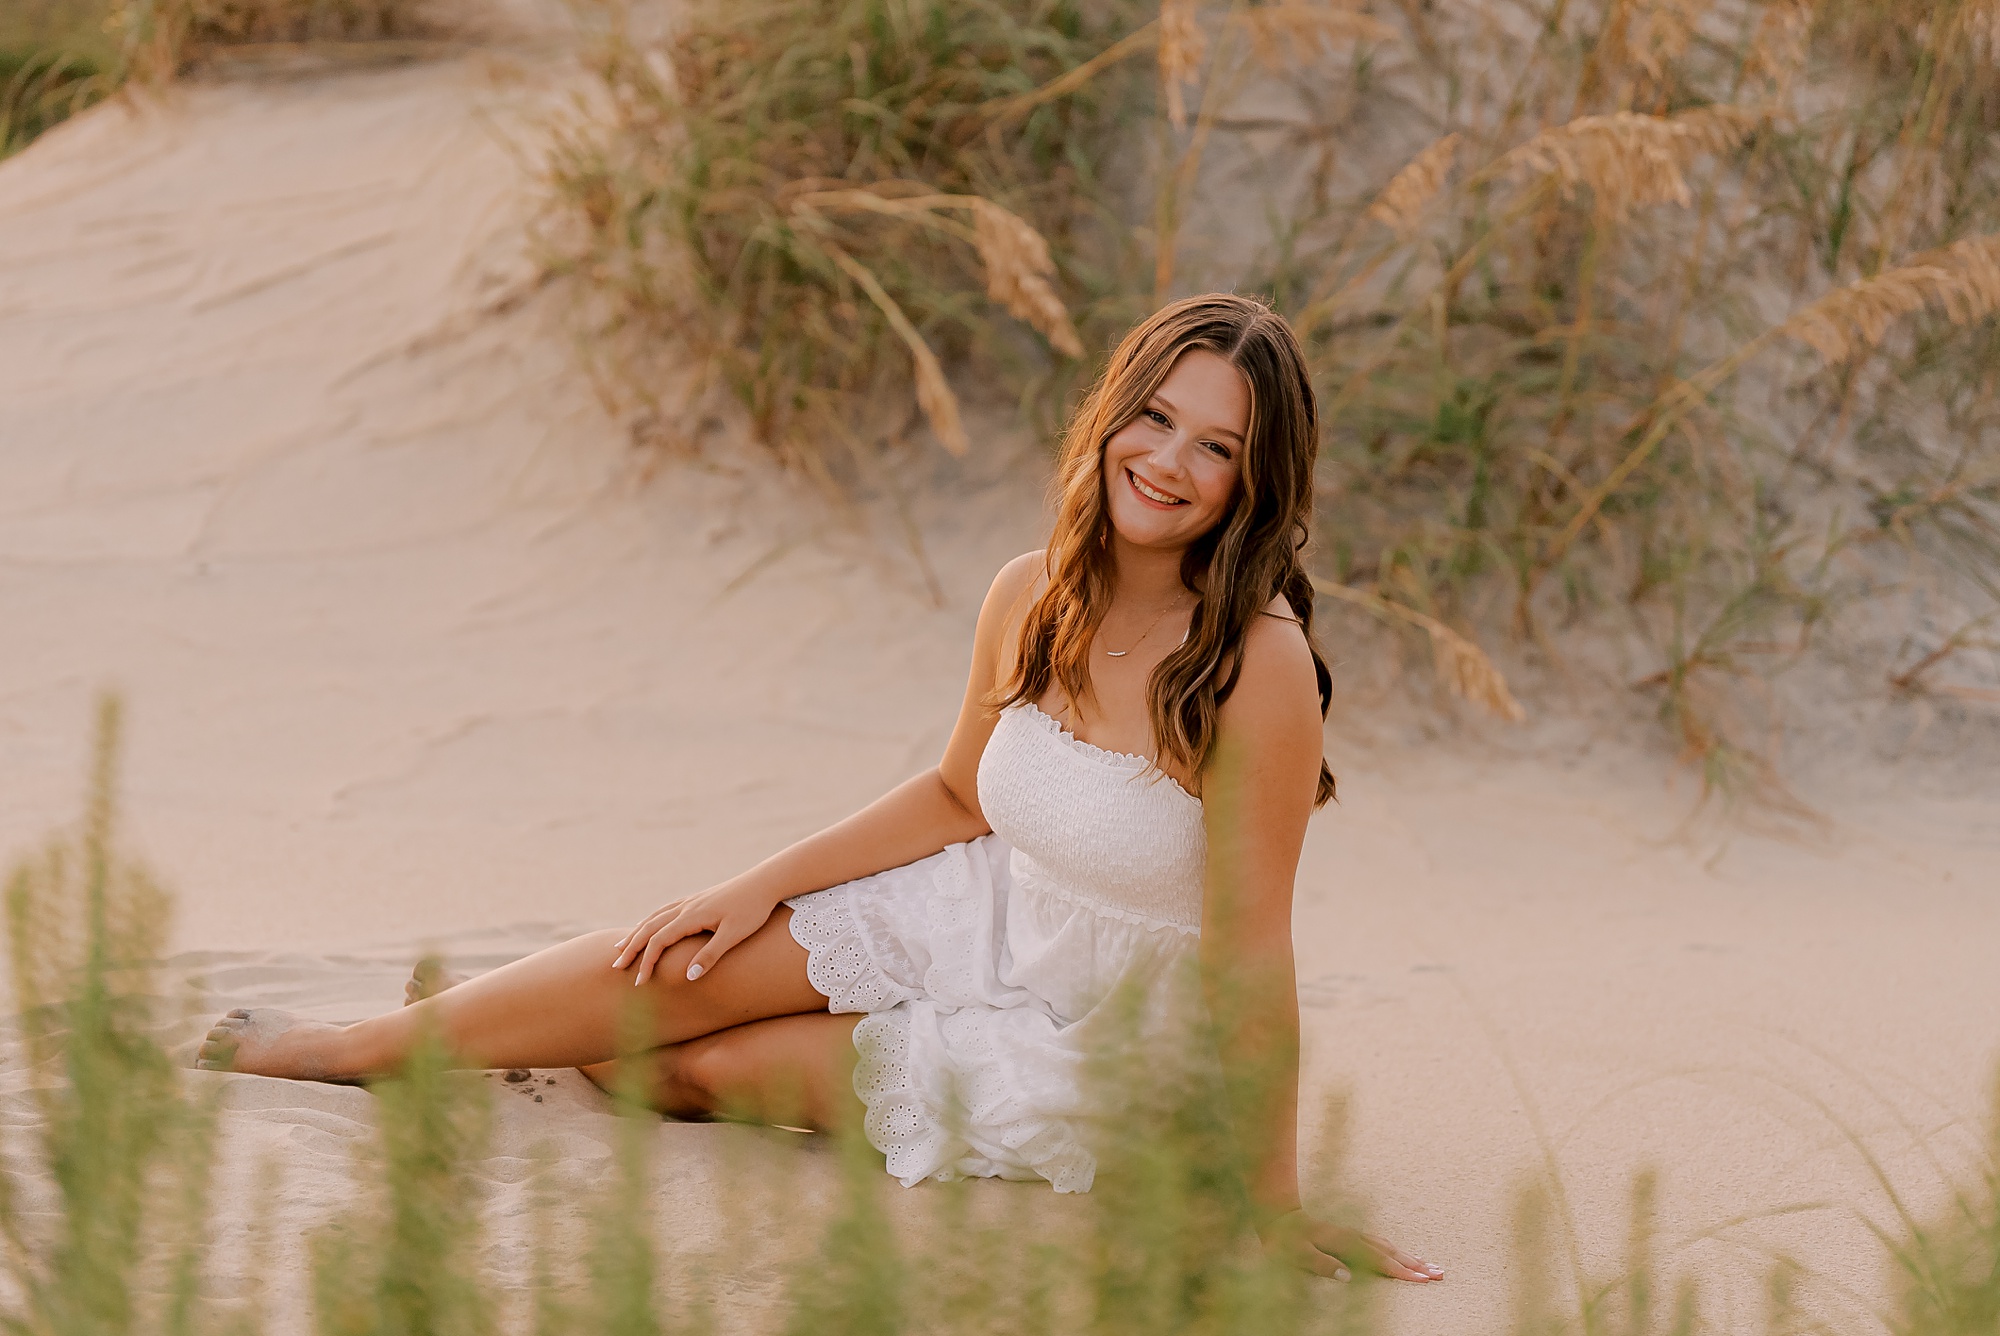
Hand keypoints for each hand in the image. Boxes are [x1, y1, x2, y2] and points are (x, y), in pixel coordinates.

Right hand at [610, 878, 778, 985]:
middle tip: (616, 966)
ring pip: (655, 917)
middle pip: (649, 928)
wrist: (765, 882)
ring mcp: (691, 901)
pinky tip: (648, 925)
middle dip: (631, 948)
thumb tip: (688, 977)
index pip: (659, 941)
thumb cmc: (752, 910)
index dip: (646, 962)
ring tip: (621, 946)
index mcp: (692, 916)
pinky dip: (650, 921)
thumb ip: (711, 955)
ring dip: (636, 933)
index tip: (639, 982)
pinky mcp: (698, 899)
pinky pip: (665, 910)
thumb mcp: (734, 935)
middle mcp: (686, 907)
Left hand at [1259, 1209, 1442, 1282]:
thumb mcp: (1296, 1254)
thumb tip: (1348, 1277)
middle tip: (1440, 1274)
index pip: (1378, 1260)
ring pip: (1388, 1246)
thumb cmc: (1284, 1240)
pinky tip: (1404, 1255)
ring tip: (1430, 1266)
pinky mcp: (1351, 1233)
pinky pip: (1380, 1242)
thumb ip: (1320, 1264)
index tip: (1422, 1281)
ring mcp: (1353, 1233)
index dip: (1400, 1271)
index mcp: (1343, 1243)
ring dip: (1410, 1257)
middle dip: (1416, 1265)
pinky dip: (1396, 1250)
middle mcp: (1353, 1236)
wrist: (1277, 1214)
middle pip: (1390, 1252)